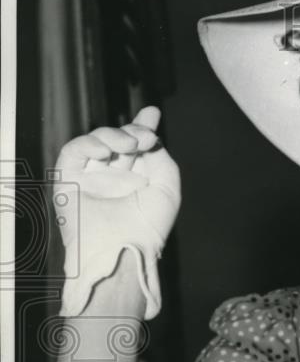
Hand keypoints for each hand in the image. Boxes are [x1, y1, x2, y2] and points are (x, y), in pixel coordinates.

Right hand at [54, 106, 180, 318]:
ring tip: (131, 146)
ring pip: (96, 142)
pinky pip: (73, 152)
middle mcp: (113, 179)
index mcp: (136, 182)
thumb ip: (161, 159)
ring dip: (114, 136)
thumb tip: (149, 137)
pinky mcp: (69, 181)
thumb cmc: (147, 227)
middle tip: (146, 137)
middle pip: (118, 140)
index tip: (152, 112)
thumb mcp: (167, 189)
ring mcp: (90, 179)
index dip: (142, 127)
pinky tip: (104, 151)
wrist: (121, 248)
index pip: (136, 148)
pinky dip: (88, 144)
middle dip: (133, 130)